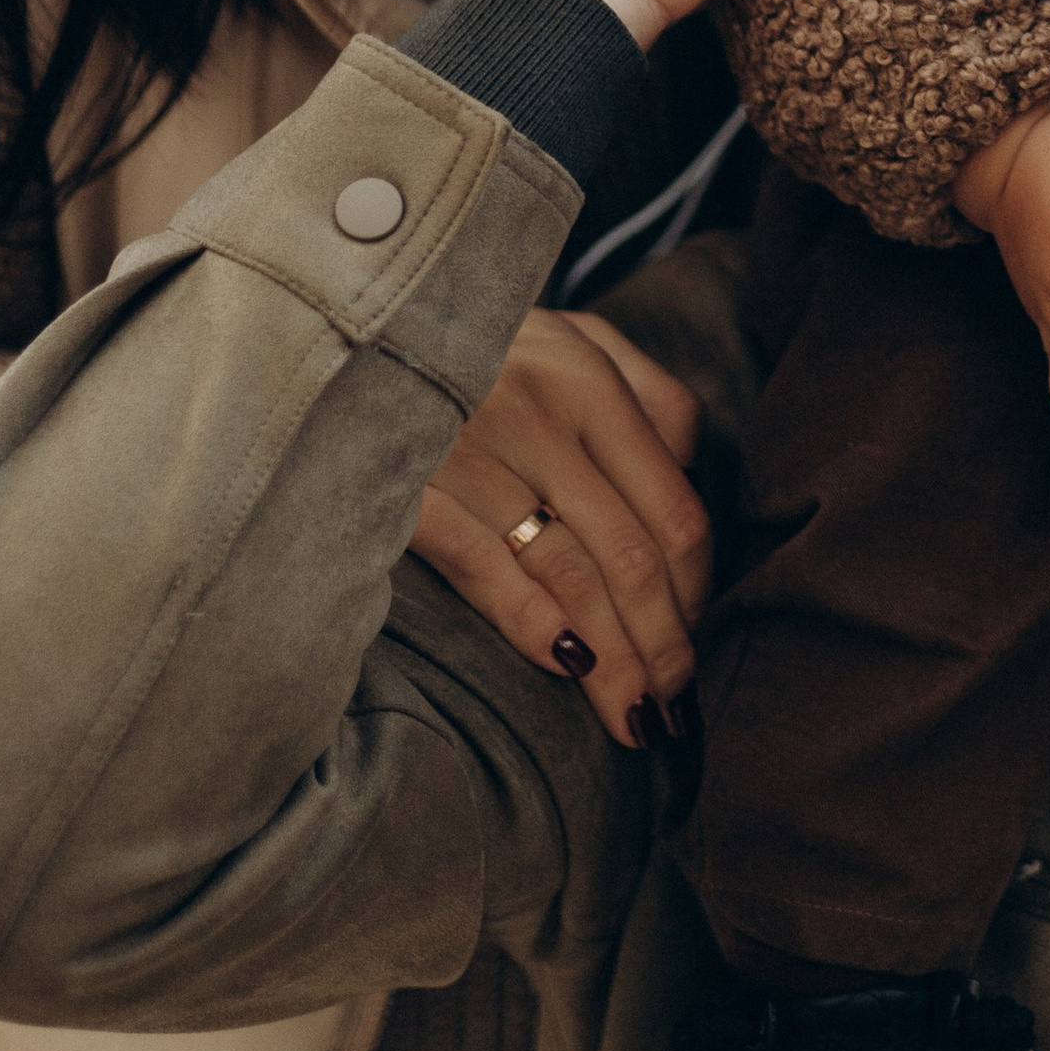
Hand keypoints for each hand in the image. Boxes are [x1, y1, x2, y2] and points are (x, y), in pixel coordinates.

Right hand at [408, 309, 711, 747]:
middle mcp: (539, 409)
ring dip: (609, 660)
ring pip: (567, 570)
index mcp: (590, 378)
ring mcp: (470, 445)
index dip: (694, 595)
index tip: (691, 652)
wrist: (355, 328)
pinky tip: (563, 667)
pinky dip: (528, 621)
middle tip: (670, 716)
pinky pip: (480, 564)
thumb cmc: (489, 349)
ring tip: (632, 722)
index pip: (673, 510)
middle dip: (659, 648)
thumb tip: (690, 483)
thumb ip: (651, 401)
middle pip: (628, 554)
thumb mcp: (579, 343)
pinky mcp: (406, 485)